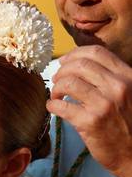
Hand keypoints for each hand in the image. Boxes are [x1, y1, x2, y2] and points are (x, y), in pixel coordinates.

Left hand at [48, 44, 131, 176]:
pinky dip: (52, 105)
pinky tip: (53, 108)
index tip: (64, 62)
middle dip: (62, 70)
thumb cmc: (129, 124)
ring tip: (56, 95)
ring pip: (68, 82)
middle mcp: (117, 87)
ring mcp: (103, 104)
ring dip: (56, 87)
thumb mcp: (129, 94)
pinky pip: (61, 106)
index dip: (74, 54)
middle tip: (57, 80)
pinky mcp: (90, 122)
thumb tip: (79, 65)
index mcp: (127, 77)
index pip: (96, 52)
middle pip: (79, 65)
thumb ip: (111, 79)